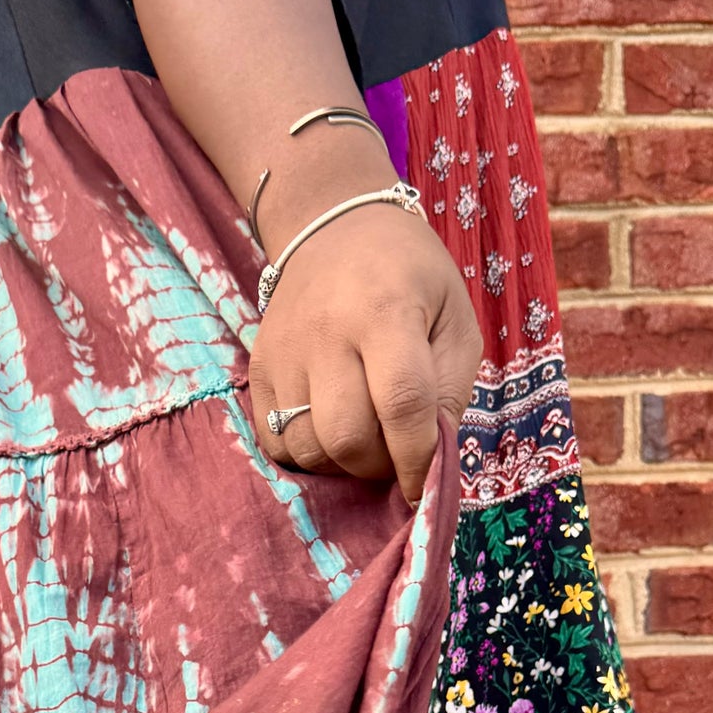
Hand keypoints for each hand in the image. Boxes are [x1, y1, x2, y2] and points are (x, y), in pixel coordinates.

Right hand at [250, 197, 480, 503]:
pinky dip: (307, 454)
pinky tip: (329, 430)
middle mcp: (326, 332)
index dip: (418, 459)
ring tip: (364, 438)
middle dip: (378, 466)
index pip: (402, 405)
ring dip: (341, 463)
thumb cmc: (410, 276)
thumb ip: (450, 389)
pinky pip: (274, 441)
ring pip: (306, 447)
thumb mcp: (455, 318)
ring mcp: (283, 351)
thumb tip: (431, 460)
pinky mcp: (257, 367)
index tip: (425, 486)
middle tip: (394, 453)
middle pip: (346, 437)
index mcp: (385, 311)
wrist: (335, 225)